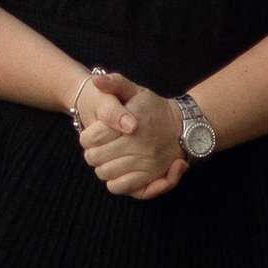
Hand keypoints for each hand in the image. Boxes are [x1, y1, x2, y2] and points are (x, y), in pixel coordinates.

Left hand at [78, 70, 185, 201]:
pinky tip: (115, 171)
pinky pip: (120, 186)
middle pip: (95, 157)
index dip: (86, 137)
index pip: (94, 136)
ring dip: (100, 166)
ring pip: (105, 172)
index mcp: (131, 121)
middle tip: (96, 148)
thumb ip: (115, 83)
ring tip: (105, 158)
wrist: (180, 127)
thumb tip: (96, 80)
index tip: (89, 135)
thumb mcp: (136, 91)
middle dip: (91, 152)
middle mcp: (138, 143)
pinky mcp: (149, 175)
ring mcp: (144, 161)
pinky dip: (113, 181)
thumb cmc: (154, 108)